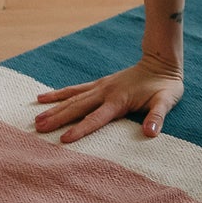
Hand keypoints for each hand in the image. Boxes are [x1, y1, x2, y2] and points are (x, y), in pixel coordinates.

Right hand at [31, 56, 182, 143]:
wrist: (161, 62)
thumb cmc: (165, 86)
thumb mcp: (166, 101)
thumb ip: (157, 117)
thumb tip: (150, 133)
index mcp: (119, 100)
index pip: (96, 118)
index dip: (81, 129)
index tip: (64, 139)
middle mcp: (105, 92)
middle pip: (77, 107)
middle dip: (57, 119)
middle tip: (38, 129)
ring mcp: (100, 87)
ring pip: (72, 98)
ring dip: (53, 109)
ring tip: (35, 119)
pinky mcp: (99, 84)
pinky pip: (75, 90)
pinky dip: (59, 94)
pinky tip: (43, 97)